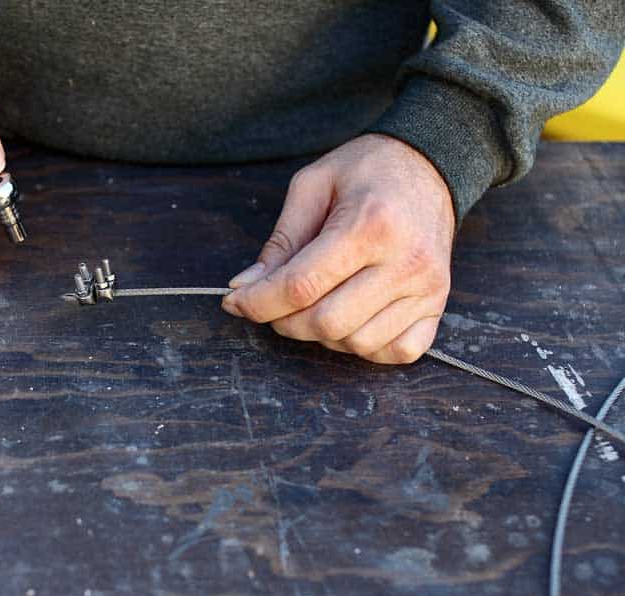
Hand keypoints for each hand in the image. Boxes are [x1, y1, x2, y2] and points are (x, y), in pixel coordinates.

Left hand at [222, 134, 455, 363]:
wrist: (431, 165)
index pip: (301, 286)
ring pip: (357, 344)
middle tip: (273, 303)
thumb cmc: (366, 171)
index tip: (234, 301)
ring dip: (322, 335)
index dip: (258, 302)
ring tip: (316, 303)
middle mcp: (405, 262)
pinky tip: (352, 319)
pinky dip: (366, 347)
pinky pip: (397, 352)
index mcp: (370, 225)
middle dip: (284, 321)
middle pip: (327, 323)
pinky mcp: (439, 304)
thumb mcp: (312, 186)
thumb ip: (280, 241)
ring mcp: (427, 288)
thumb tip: (244, 288)